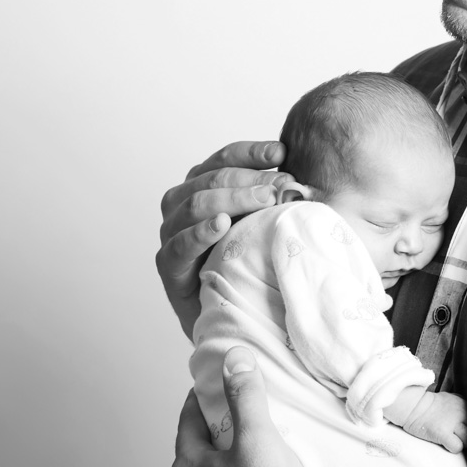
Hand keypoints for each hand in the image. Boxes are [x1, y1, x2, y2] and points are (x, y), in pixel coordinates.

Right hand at [157, 140, 291, 335]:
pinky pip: (179, 244)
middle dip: (249, 179)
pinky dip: (200, 232)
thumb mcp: (260, 223)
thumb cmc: (245, 260)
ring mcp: (171, 233)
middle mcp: (181, 204)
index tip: (281, 152)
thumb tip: (299, 178)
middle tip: (281, 186)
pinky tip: (222, 225)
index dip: (251, 153)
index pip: (224, 159)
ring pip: (195, 204)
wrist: (228, 313)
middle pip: (212, 179)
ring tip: (264, 200)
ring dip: (233, 199)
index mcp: (201, 186)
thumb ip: (270, 198)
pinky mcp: (168, 265)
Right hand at [398, 390, 466, 453]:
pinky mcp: (443, 433)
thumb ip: (461, 407)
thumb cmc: (428, 404)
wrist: (412, 406)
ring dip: (463, 444)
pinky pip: (458, 447)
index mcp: (464, 403)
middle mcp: (461, 412)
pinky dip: (453, 448)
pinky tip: (446, 444)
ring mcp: (452, 422)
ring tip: (452, 441)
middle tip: (458, 438)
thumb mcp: (450, 398)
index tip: (462, 429)